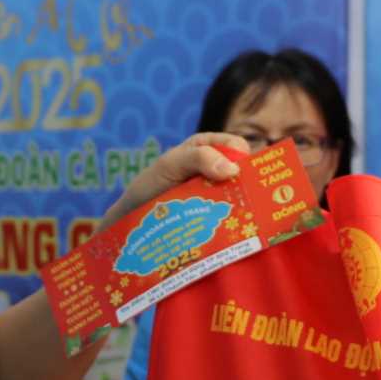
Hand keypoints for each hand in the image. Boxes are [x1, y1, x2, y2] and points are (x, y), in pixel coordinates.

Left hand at [99, 133, 248, 231]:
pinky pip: (232, 217)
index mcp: (208, 148)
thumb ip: (198, 158)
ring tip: (241, 220)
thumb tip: (233, 169)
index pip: (238, 148)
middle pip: (245, 174)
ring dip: (243, 208)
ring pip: (242, 197)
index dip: (244, 160)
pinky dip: (234, 223)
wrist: (132, 219)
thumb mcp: (170, 165)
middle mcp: (217, 170)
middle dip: (249, 187)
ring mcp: (218, 194)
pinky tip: (234, 231)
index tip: (239, 178)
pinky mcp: (216, 216)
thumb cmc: (149, 184)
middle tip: (247, 203)